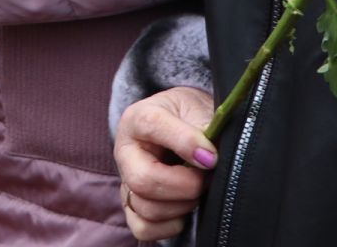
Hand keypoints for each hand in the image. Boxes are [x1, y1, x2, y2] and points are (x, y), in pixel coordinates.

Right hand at [115, 87, 218, 240]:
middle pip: (143, 180)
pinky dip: (169, 226)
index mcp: (138, 119)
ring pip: (146, 208)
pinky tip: (184, 209)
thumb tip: (209, 158)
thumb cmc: (188, 116)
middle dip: (184, 186)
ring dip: (183, 205)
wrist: (182, 126)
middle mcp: (125, 152)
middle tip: (206, 179)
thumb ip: (203, 128)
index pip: (152, 126)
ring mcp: (125, 182)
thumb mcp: (196, 108)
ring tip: (199, 190)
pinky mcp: (131, 207)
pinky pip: (143, 228)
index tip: (212, 157)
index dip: (185, 143)